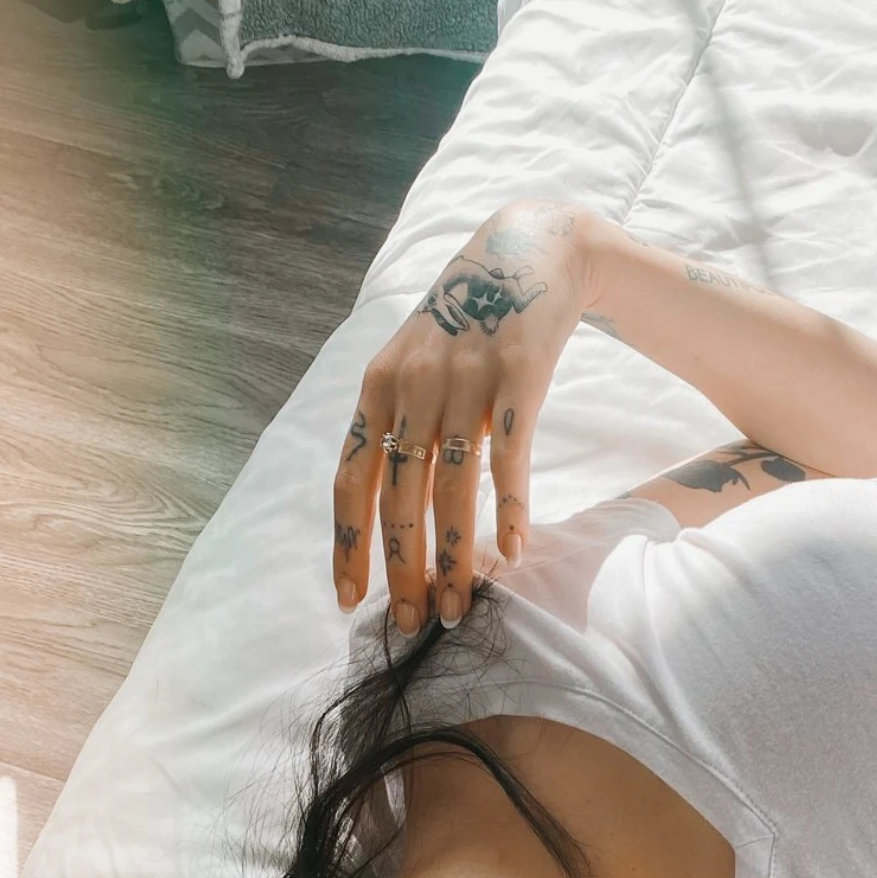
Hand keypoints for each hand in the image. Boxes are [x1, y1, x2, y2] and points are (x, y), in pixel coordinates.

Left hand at [335, 201, 597, 631]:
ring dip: (454, 559)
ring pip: (451, 492)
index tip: (350, 601)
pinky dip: (510, 512)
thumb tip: (385, 510)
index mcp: (377, 390)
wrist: (528, 254)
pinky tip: (514, 554)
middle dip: (403, 570)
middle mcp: (412, 388)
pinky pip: (509, 461)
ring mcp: (463, 384)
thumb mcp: (412, 365)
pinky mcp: (516, 381)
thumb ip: (396, 426)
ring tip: (458, 607)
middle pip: (398, 499)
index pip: (350, 482)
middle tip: (412, 623)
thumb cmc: (467, 324)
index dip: (349, 545)